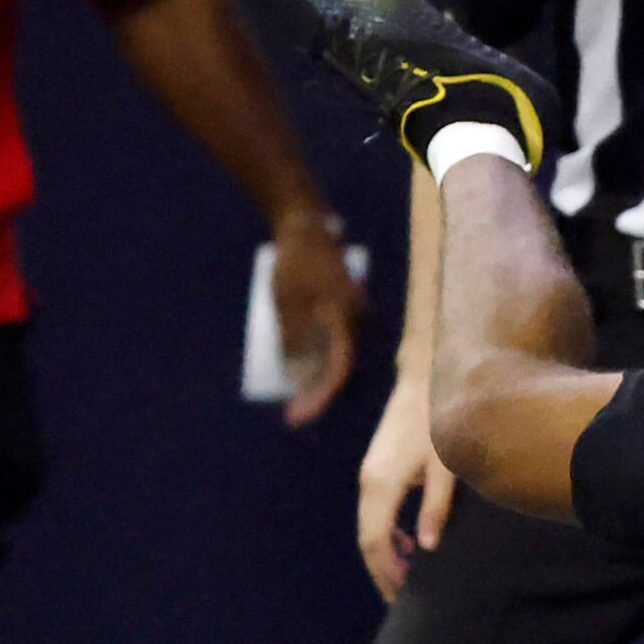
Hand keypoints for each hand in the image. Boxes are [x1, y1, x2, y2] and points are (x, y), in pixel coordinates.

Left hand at [270, 208, 363, 425]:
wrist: (306, 227)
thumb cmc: (296, 261)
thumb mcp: (287, 300)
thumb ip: (294, 337)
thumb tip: (298, 377)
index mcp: (345, 319)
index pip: (337, 369)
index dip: (319, 397)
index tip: (297, 417)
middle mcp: (356, 323)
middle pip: (341, 370)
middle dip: (318, 395)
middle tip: (294, 414)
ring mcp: (352, 318)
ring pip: (339, 360)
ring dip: (319, 382)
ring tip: (297, 400)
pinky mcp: (342, 314)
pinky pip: (335, 348)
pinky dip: (320, 365)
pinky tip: (304, 375)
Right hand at [356, 372, 457, 601]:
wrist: (425, 378)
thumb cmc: (441, 419)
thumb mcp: (447, 464)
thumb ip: (437, 506)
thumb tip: (427, 547)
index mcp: (383, 483)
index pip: (375, 541)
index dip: (386, 573)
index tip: (402, 598)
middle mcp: (369, 481)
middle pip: (367, 539)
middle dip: (382, 571)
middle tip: (403, 601)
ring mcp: (370, 474)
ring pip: (368, 526)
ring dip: (385, 555)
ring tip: (409, 580)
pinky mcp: (378, 468)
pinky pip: (375, 512)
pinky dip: (387, 534)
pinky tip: (408, 546)